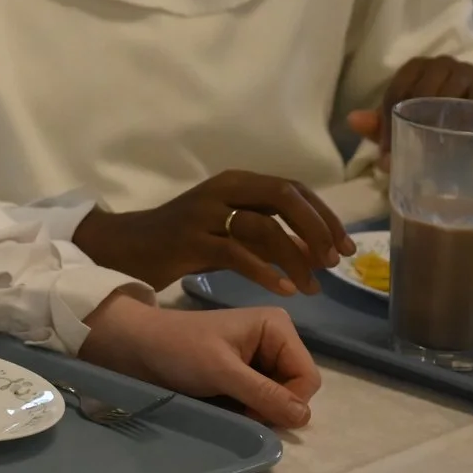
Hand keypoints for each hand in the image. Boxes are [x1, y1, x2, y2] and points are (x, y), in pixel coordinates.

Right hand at [71, 171, 352, 294]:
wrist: (126, 248)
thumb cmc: (181, 241)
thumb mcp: (231, 232)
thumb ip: (268, 236)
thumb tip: (317, 250)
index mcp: (236, 181)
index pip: (294, 188)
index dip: (325, 215)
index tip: (346, 246)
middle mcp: (223, 189)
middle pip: (285, 197)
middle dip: (318, 229)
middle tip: (335, 262)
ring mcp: (206, 212)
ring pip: (265, 226)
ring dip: (296, 258)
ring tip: (311, 287)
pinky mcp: (191, 239)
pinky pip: (238, 253)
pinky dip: (266, 273)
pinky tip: (282, 290)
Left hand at [76, 292, 320, 429]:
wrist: (137, 347)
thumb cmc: (178, 349)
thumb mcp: (222, 371)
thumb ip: (264, 393)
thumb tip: (304, 418)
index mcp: (277, 327)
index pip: (308, 377)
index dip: (289, 401)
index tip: (252, 410)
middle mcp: (275, 339)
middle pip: (297, 389)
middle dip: (274, 406)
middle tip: (239, 409)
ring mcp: (261, 357)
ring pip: (281, 398)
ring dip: (260, 409)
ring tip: (230, 405)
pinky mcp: (246, 372)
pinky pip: (263, 399)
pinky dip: (250, 408)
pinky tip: (228, 404)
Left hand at [347, 56, 472, 157]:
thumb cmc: (440, 116)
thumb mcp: (409, 119)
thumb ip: (381, 123)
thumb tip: (353, 120)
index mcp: (418, 68)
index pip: (397, 91)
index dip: (388, 123)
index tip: (387, 155)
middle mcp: (445, 64)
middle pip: (425, 93)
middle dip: (414, 127)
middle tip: (412, 159)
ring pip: (454, 99)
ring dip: (446, 127)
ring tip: (439, 154)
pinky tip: (470, 144)